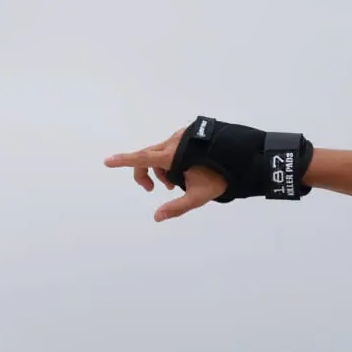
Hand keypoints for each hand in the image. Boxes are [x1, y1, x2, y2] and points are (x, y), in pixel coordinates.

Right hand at [104, 129, 223, 221]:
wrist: (244, 158)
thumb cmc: (221, 178)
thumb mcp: (199, 196)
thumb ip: (177, 207)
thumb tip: (157, 217)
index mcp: (173, 155)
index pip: (142, 158)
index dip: (124, 160)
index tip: (107, 161)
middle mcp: (174, 141)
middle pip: (148, 156)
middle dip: (146, 173)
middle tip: (150, 189)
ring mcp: (181, 135)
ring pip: (161, 153)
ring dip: (163, 169)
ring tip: (175, 184)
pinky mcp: (189, 134)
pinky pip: (173, 147)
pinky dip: (173, 160)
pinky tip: (186, 171)